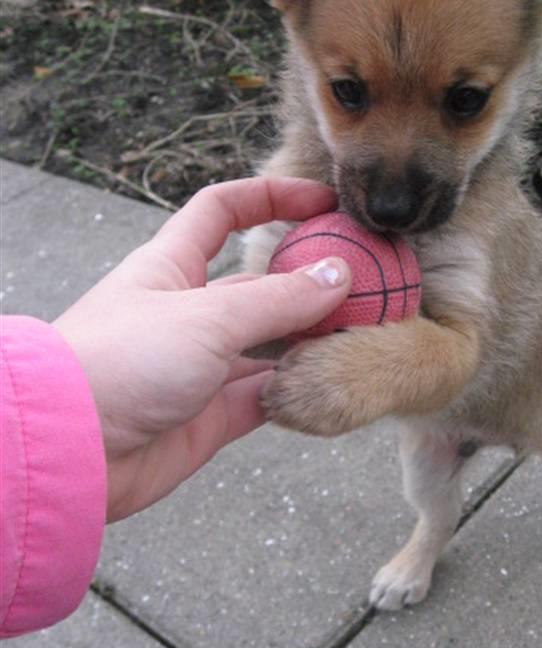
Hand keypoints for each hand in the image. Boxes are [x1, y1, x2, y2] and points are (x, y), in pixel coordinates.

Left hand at [54, 177, 350, 521]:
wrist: (70, 449)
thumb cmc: (121, 361)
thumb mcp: (207, 317)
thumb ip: (278, 299)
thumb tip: (339, 274)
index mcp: (171, 267)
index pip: (222, 212)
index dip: (271, 197)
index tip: (323, 201)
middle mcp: (188, 312)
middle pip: (259, 284)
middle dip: (307, 282)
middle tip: (365, 285)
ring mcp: (200, 366)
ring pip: (268, 344)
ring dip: (308, 341)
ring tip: (360, 336)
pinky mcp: (208, 416)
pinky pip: (264, 396)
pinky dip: (295, 390)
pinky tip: (329, 384)